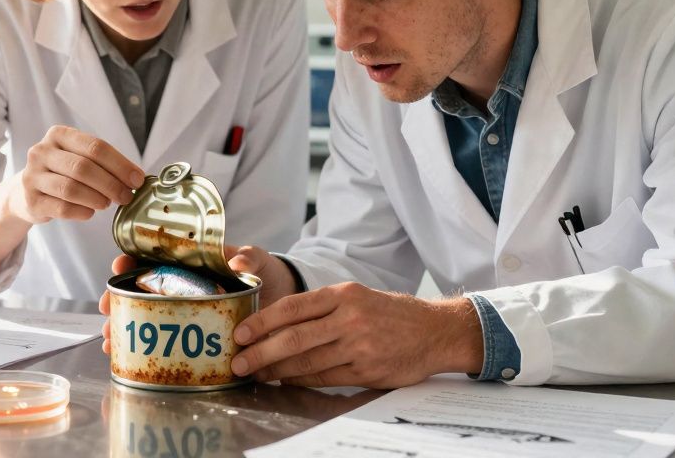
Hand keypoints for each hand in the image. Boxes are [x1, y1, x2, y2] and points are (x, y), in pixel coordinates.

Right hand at [4, 125, 144, 225]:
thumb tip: (136, 178)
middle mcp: (41, 152)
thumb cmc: (61, 172)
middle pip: (83, 167)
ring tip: (107, 203)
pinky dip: (81, 211)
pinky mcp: (31, 200)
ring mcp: (33, 176)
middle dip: (111, 184)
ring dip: (96, 198)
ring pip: (71, 188)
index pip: (95, 147)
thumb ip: (104, 163)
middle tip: (126, 196)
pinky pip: (62, 208)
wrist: (25, 191)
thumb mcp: (78, 157)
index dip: (120, 164)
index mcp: (58, 135)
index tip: (137, 179)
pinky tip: (90, 212)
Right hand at [97, 245, 300, 351]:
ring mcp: (184, 309)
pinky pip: (162, 338)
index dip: (132, 259)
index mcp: (191, 262)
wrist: (281, 297)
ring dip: (122, 326)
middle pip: (139, 289)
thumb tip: (237, 262)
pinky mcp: (192, 332)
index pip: (153, 256)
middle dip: (117, 298)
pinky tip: (125, 355)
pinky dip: (141, 346)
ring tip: (110, 340)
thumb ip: (249, 258)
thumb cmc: (264, 271)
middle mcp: (181, 285)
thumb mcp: (258, 260)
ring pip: (143, 315)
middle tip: (107, 308)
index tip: (119, 265)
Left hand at [228, 283, 484, 388]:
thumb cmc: (390, 312)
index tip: (241, 333)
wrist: (434, 331)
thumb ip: (322, 307)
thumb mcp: (357, 296)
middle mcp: (349, 318)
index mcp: (343, 294)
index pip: (292, 307)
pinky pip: (324, 378)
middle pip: (294, 338)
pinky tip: (285, 380)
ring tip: (257, 374)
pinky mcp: (367, 370)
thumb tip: (278, 324)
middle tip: (239, 362)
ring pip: (306, 361)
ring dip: (276, 370)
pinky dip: (300, 380)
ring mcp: (358, 346)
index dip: (262, 321)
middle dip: (261, 352)